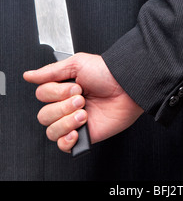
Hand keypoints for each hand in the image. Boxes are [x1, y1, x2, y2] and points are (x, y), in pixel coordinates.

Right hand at [23, 53, 143, 152]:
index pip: (41, 95)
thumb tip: (29, 75)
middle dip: (63, 106)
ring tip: (84, 112)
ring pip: (51, 130)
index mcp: (63, 87)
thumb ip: (50, 71)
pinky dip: (67, 139)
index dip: (56, 92)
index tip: (75, 86)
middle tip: (82, 98)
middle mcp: (66, 105)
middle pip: (44, 114)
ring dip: (67, 121)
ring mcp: (74, 121)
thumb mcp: (77, 63)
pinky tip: (79, 129)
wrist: (127, 87)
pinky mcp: (84, 135)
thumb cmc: (107, 72)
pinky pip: (63, 146)